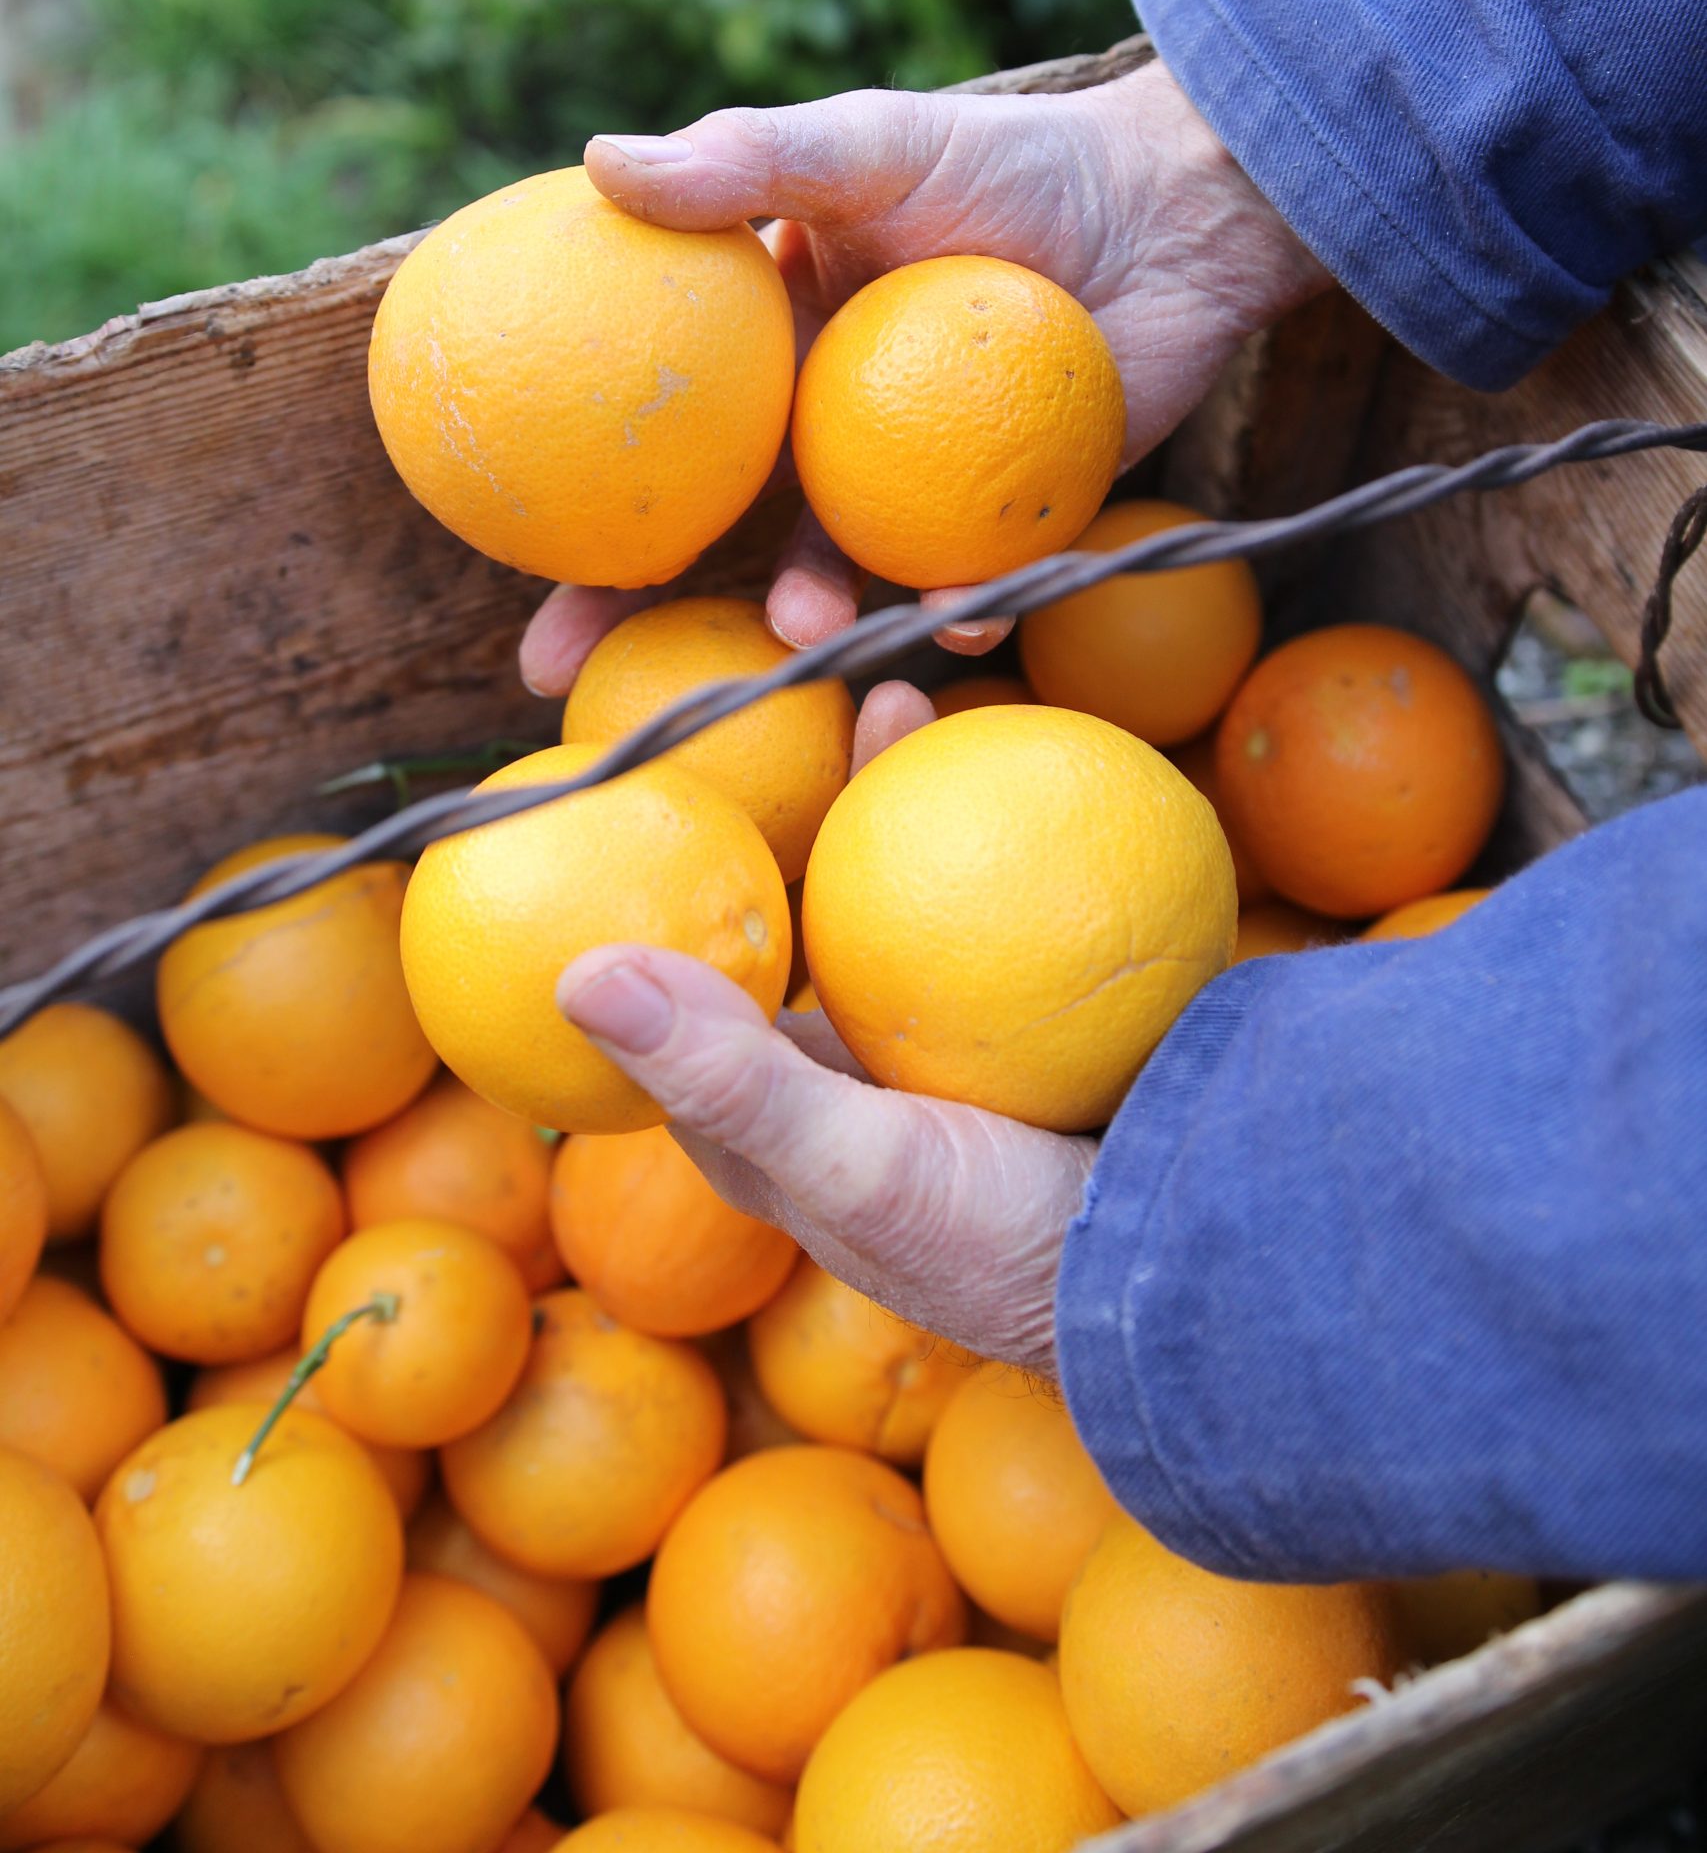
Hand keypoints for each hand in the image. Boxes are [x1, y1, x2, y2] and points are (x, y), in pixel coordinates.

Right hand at [520, 56, 1323, 691]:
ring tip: (799, 636)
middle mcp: (831, 433)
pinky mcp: (1010, 524)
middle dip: (646, 624)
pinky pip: (968, 585)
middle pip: (721, 541)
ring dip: (809, 618)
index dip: (583, 511)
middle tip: (570, 683)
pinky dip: (955, 605)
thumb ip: (746, 160)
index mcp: (777, 356)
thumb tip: (596, 163)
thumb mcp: (867, 144)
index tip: (519, 565)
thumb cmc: (1010, 162)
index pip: (657, 444)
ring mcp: (917, 487)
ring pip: (839, 577)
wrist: (1169, 205)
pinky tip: (948, 614)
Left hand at [558, 685, 1095, 1373]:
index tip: (663, 785)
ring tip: (901, 698)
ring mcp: (941, 1058)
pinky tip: (1019, 758)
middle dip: (796, 816)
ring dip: (892, 801)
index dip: (666, 899)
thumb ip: (723, 1075)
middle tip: (812, 708)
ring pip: (892, 902)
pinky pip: (991, 906)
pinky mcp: (1027, 1028)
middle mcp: (846, 1090)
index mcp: (775, 1131)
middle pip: (796, 925)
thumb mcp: (847, 1162)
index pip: (692, 997)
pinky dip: (994, 834)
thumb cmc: (1000, 1244)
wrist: (1192, 1274)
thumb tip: (572, 974)